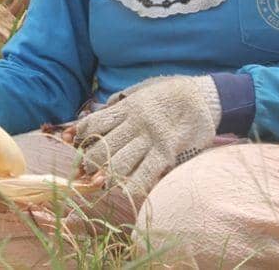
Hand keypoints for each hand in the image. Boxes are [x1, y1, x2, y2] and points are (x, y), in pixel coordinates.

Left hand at [72, 75, 220, 196]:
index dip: (82, 133)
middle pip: (104, 147)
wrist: (203, 97)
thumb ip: (123, 100)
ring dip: (107, 174)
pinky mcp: (167, 153)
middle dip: (91, 161)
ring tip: (100, 181)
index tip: (74, 140)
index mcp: (128, 107)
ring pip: (120, 162)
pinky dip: (134, 184)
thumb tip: (103, 108)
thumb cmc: (171, 92)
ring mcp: (151, 140)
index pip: (96, 122)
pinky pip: (146, 173)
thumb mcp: (143, 88)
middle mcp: (136, 124)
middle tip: (86, 169)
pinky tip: (125, 189)